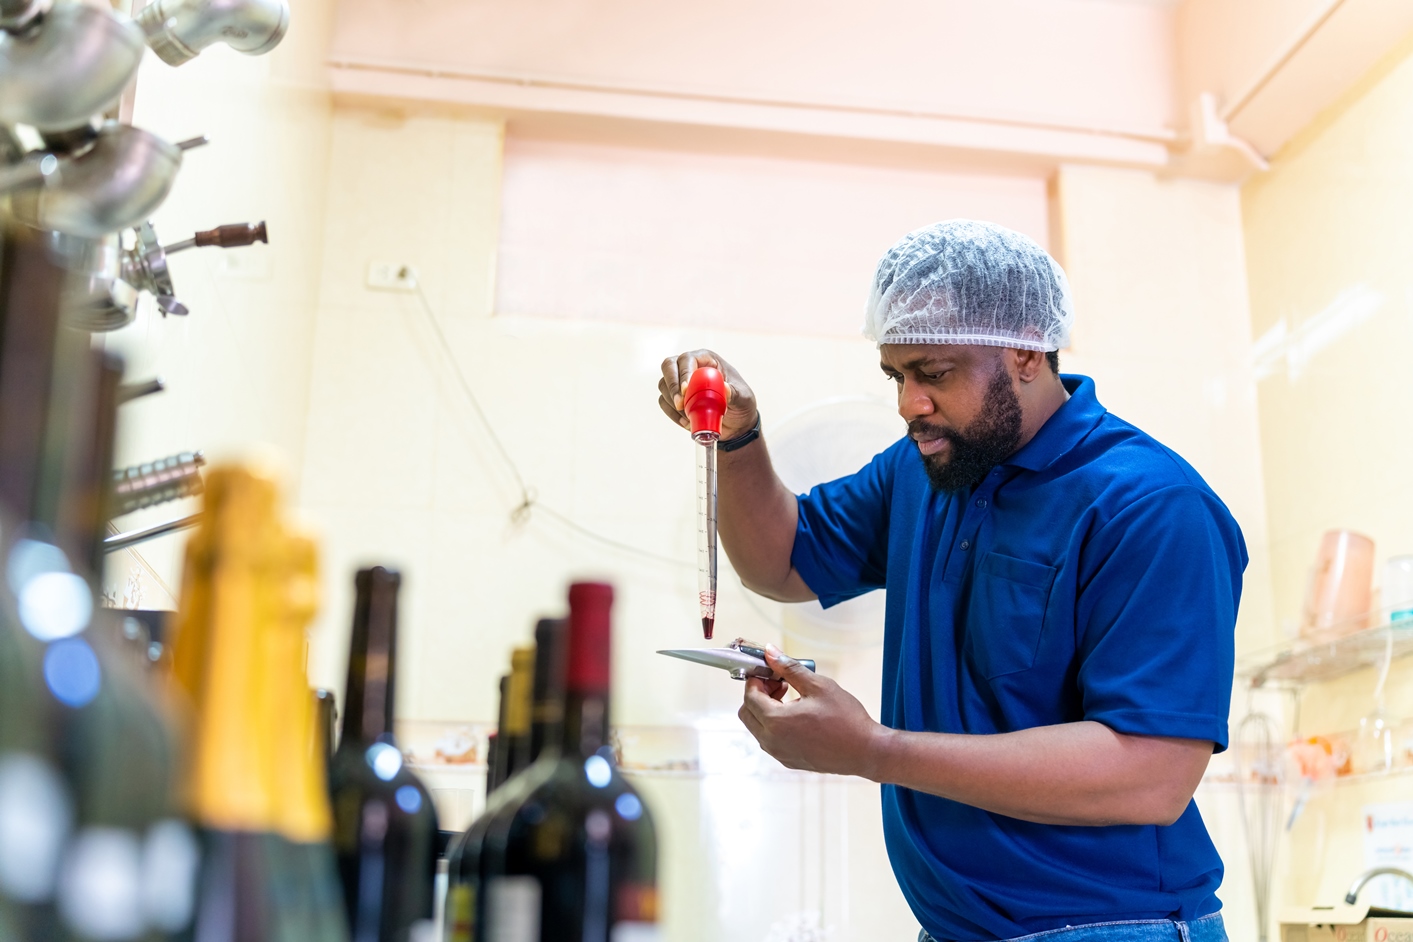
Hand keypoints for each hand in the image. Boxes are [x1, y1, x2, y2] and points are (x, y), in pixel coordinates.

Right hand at [658, 349, 757, 440]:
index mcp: (707, 359)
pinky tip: (687, 422)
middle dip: (671, 386)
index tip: (686, 390)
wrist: (737, 424)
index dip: (684, 373)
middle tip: (680, 405)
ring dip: (672, 402)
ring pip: (663, 385)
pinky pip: (664, 402)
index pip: (688, 359)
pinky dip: (672, 414)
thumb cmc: (741, 404)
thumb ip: (735, 393)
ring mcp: (680, 382)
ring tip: (690, 417)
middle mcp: (691, 366)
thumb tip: (725, 389)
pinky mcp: (675, 397)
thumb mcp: (743, 398)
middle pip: (668, 366)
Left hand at [737, 645, 890, 777]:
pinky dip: (775, 724)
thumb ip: (789, 668)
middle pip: (748, 713)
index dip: (756, 679)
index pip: (750, 696)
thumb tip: (770, 653)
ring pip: (758, 727)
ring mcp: (779, 753)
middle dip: (758, 694)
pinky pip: (770, 739)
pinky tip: (798, 714)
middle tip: (780, 683)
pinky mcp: (789, 761)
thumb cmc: (846, 719)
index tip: (769, 670)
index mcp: (776, 722)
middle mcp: (772, 741)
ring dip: (766, 709)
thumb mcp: (818, 686)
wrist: (866, 751)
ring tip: (792, 696)